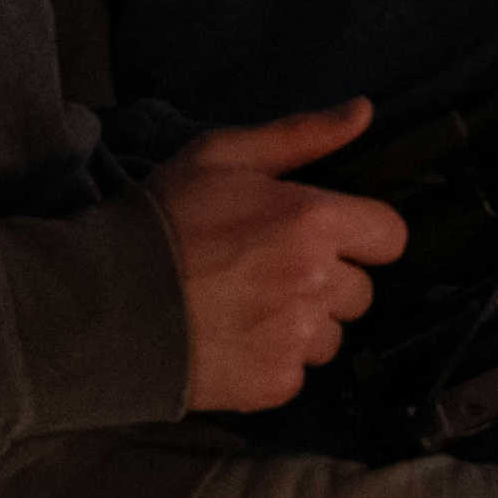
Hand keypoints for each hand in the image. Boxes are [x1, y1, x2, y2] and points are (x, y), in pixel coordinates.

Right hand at [148, 98, 409, 413]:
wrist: (107, 298)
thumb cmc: (167, 216)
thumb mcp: (226, 155)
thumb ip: (303, 135)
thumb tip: (365, 112)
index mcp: (314, 222)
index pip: (390, 236)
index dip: (362, 235)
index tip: (327, 236)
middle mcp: (316, 283)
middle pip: (361, 292)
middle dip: (329, 281)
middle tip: (273, 270)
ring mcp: (296, 339)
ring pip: (331, 336)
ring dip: (304, 324)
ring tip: (250, 307)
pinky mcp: (274, 385)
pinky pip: (297, 373)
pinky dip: (274, 360)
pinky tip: (235, 339)